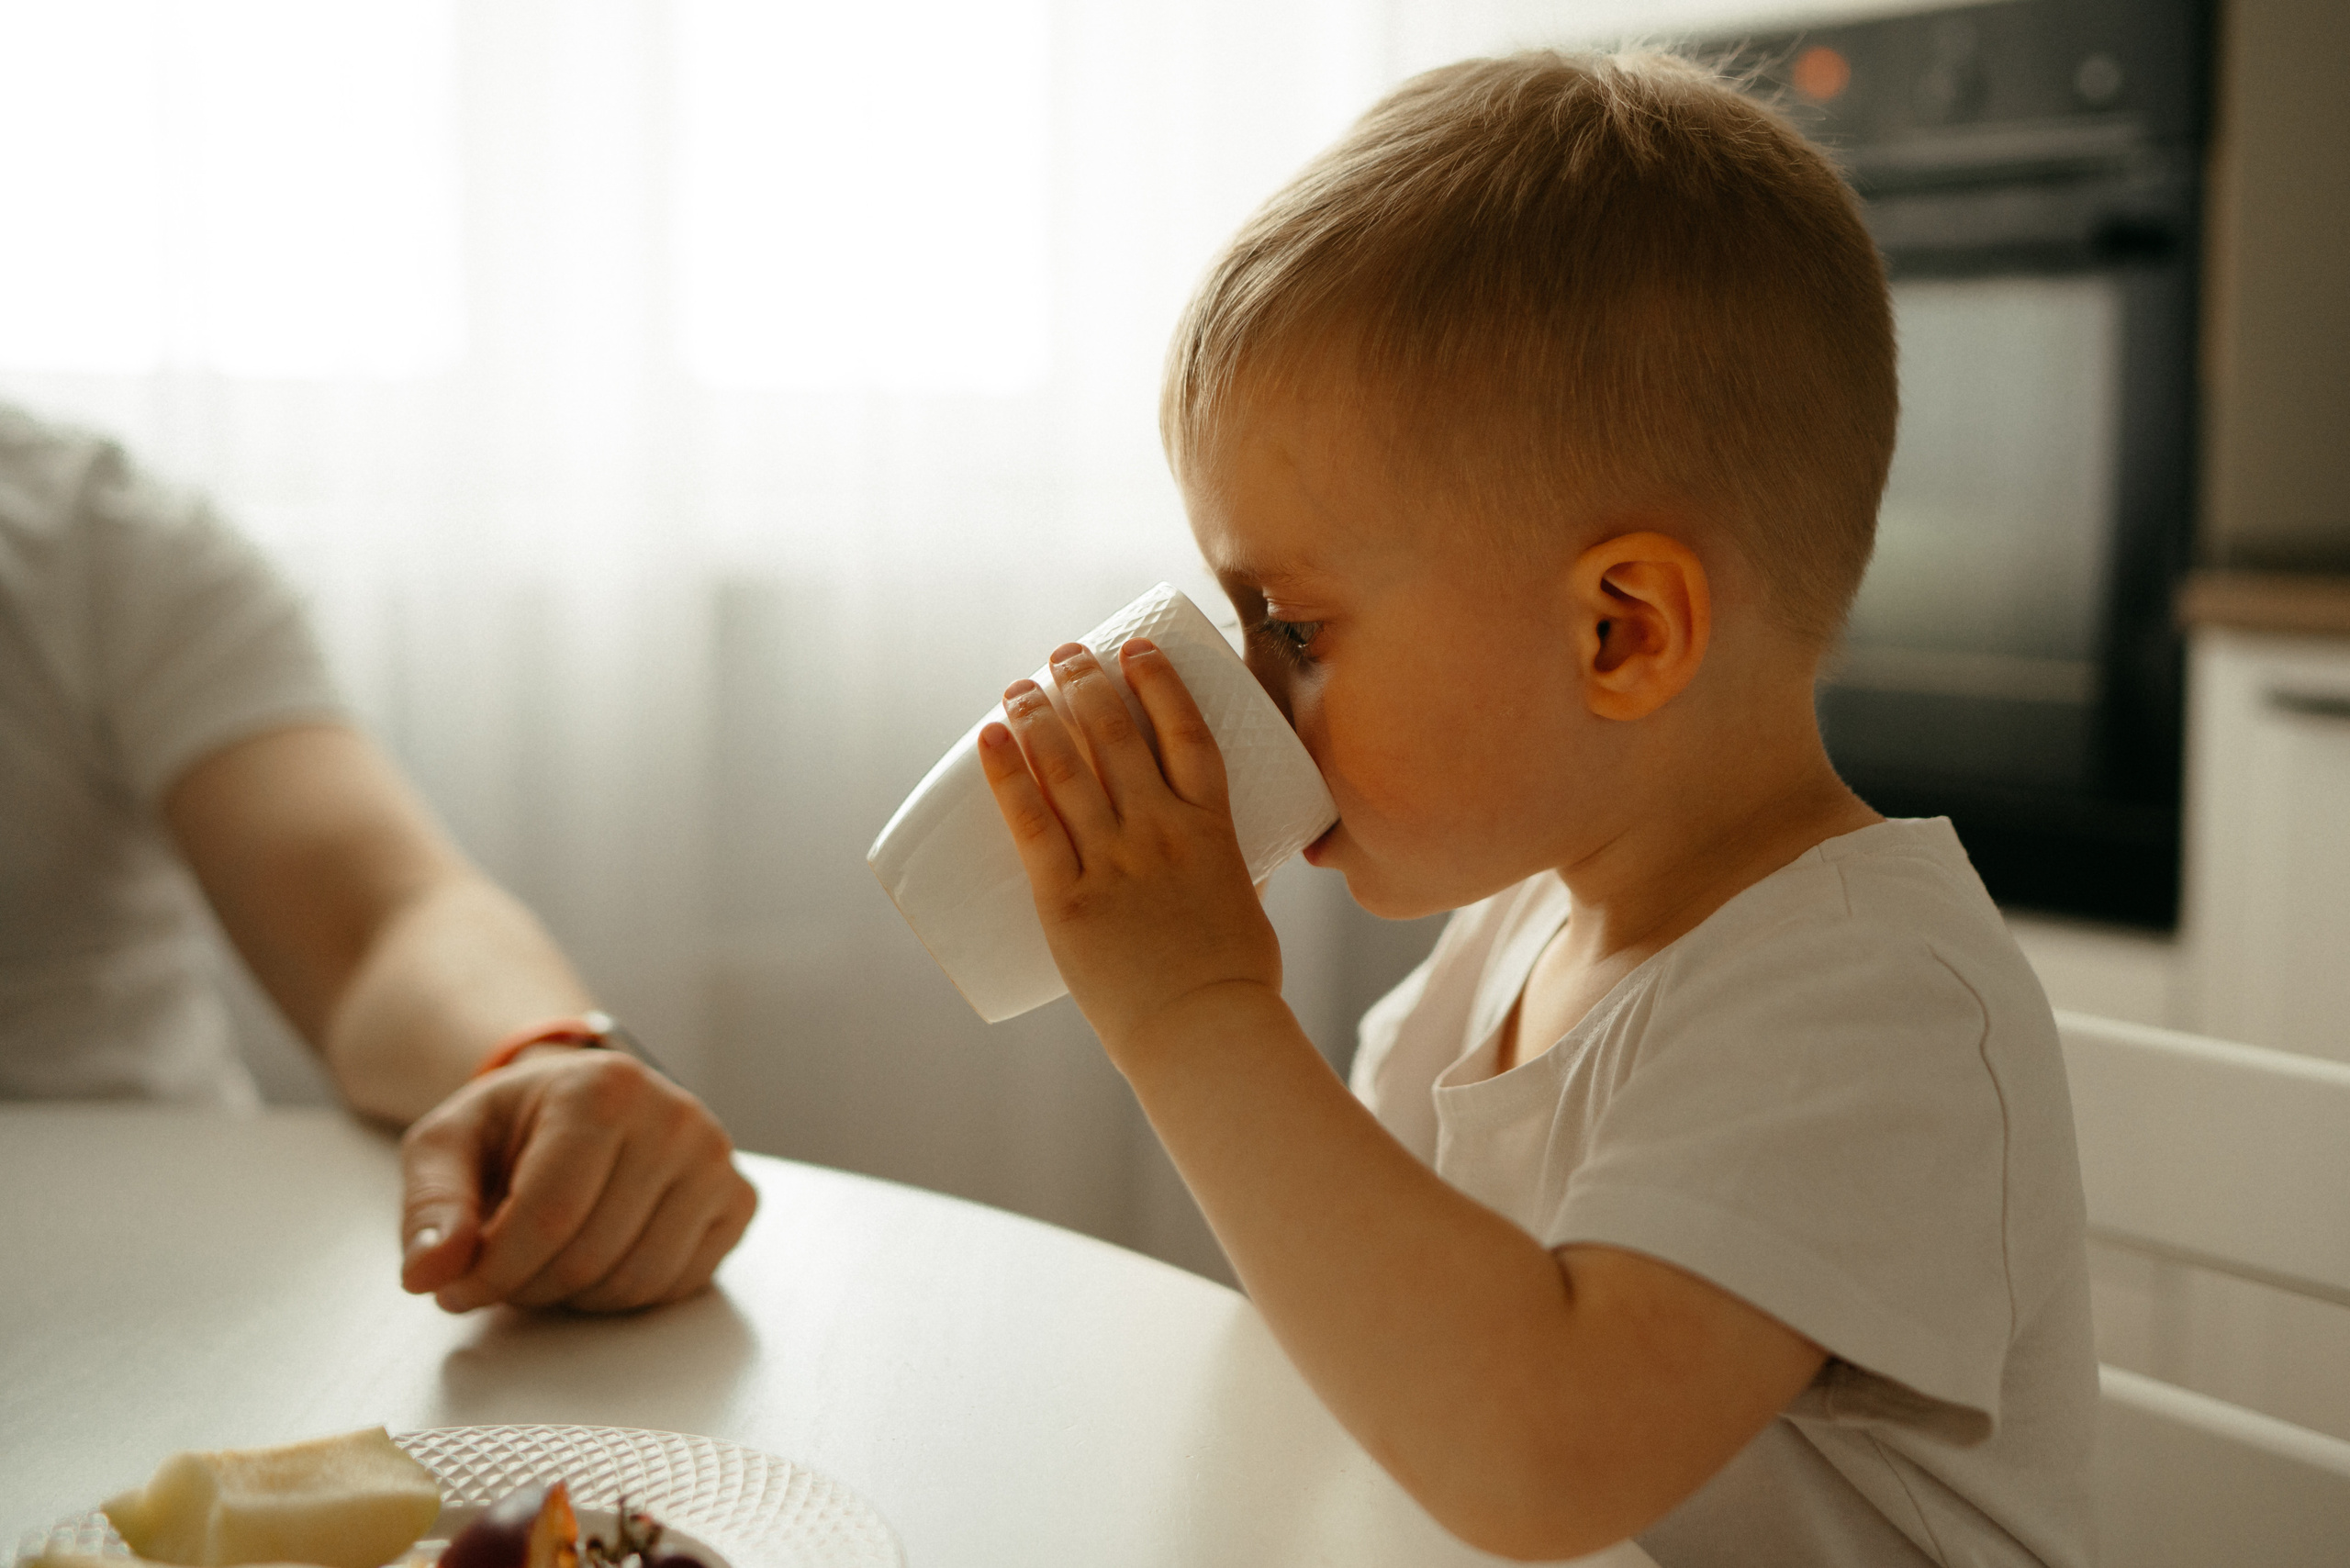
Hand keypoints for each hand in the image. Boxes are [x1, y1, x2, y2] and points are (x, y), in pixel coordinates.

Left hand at [397, 1048, 757, 1312]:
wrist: (582, 1104)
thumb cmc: (515, 1126)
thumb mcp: (447, 1145)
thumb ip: (431, 1207)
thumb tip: (429, 1272)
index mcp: (603, 1087)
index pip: (548, 1216)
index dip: (491, 1273)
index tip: (454, 1289)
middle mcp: (675, 1116)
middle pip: (590, 1256)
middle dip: (527, 1287)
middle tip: (497, 1276)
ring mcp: (716, 1159)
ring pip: (636, 1281)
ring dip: (574, 1297)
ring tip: (543, 1266)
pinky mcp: (738, 1200)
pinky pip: (678, 1286)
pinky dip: (625, 1295)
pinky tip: (596, 1260)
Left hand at [978, 638, 1282, 1057]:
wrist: (1203, 1036)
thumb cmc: (1234, 984)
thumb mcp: (1245, 906)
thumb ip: (1232, 874)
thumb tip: (1227, 860)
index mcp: (1212, 830)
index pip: (1185, 731)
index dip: (1158, 681)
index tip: (1134, 648)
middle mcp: (1161, 832)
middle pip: (1117, 735)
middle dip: (1086, 682)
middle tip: (1064, 654)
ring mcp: (1113, 863)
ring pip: (1068, 768)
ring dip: (1039, 715)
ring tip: (1019, 685)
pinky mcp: (1067, 900)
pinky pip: (1030, 824)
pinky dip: (1007, 774)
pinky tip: (990, 738)